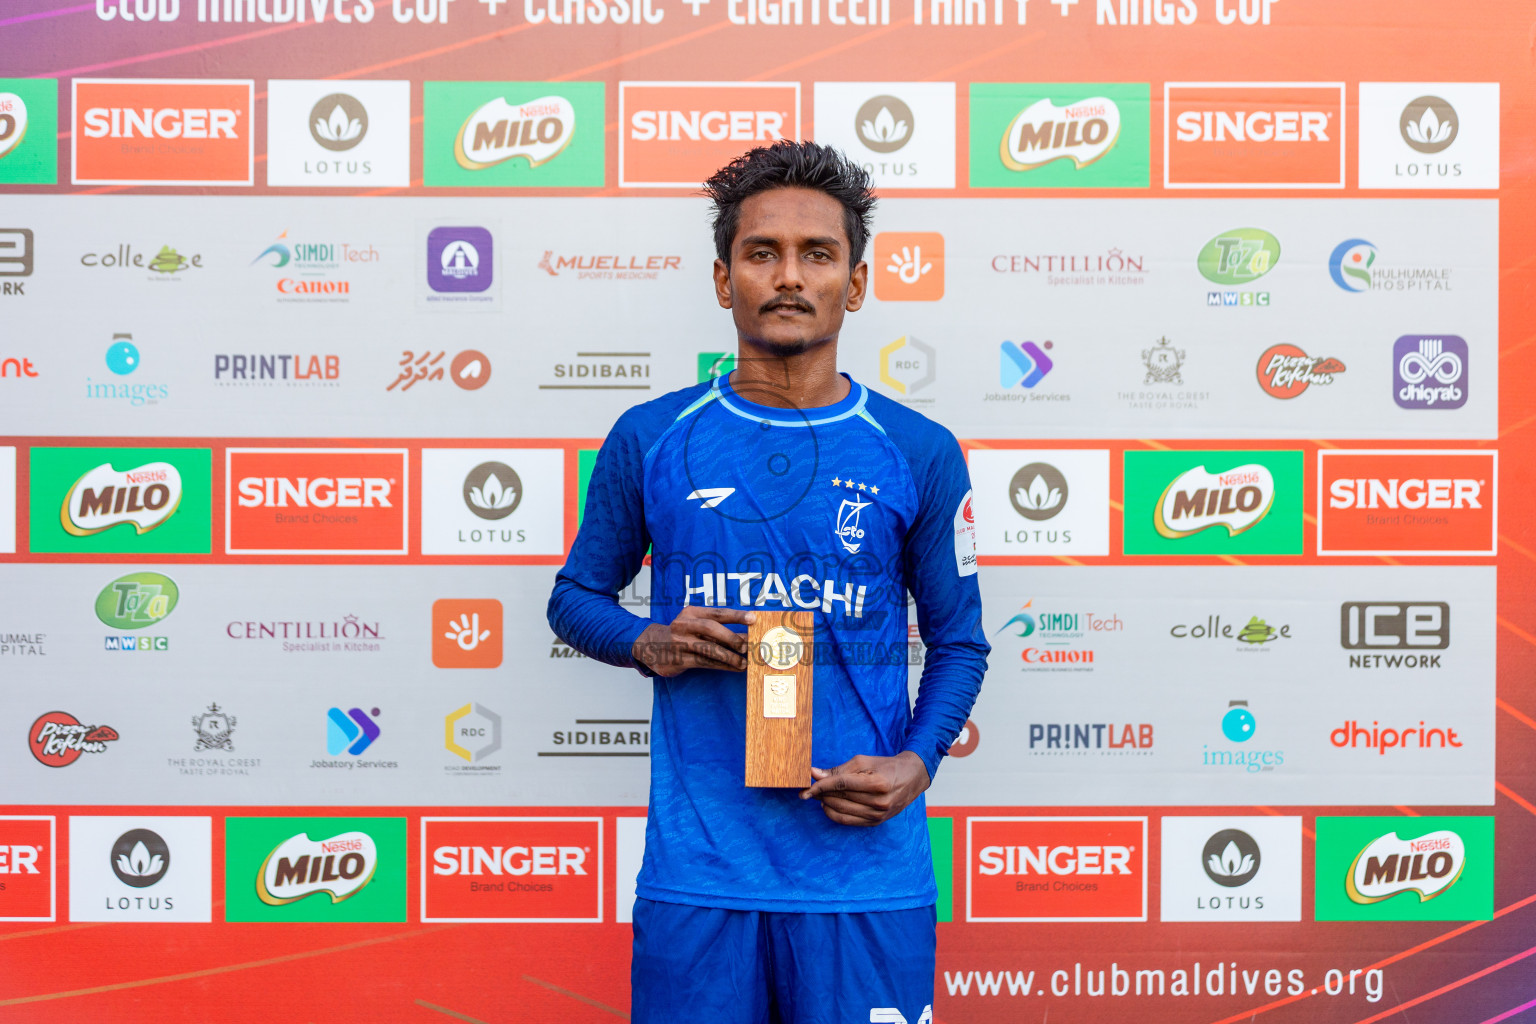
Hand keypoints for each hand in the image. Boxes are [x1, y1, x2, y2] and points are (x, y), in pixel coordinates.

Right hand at [632, 606, 755, 676]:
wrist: (651, 646)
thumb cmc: (682, 635)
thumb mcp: (694, 624)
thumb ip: (716, 628)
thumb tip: (746, 634)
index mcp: (691, 613)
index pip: (717, 612)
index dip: (736, 615)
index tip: (753, 618)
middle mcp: (684, 625)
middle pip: (711, 628)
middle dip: (732, 637)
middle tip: (748, 645)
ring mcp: (680, 642)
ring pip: (708, 649)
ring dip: (729, 656)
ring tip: (744, 662)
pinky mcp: (679, 659)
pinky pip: (704, 663)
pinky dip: (722, 666)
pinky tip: (734, 668)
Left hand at [799, 751, 930, 826]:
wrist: (911, 778)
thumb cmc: (886, 766)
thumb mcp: (863, 761)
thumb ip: (838, 770)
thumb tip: (815, 774)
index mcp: (877, 783)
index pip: (841, 785)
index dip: (820, 786)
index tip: (805, 788)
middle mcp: (879, 802)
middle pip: (840, 798)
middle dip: (821, 794)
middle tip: (810, 788)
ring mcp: (878, 815)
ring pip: (841, 811)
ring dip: (825, 803)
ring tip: (818, 795)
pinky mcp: (876, 822)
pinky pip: (848, 821)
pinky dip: (834, 814)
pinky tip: (827, 805)